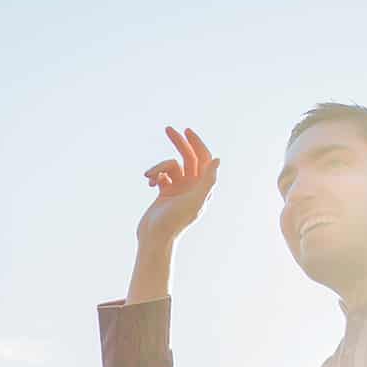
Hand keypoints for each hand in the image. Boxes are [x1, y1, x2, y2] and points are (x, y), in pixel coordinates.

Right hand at [136, 126, 219, 247]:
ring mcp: (179, 189)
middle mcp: (193, 187)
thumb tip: (217, 159)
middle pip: (188, 158)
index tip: (186, 131)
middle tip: (168, 128)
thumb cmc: (175, 221)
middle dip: (179, 143)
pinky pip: (161, 175)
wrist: (155, 238)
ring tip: (149, 178)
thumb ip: (208, 181)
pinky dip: (154, 175)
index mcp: (202, 187)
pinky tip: (148, 183)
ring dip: (159, 167)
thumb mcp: (194, 200)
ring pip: (170, 166)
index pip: (204, 159)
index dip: (197, 143)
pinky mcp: (165, 193)